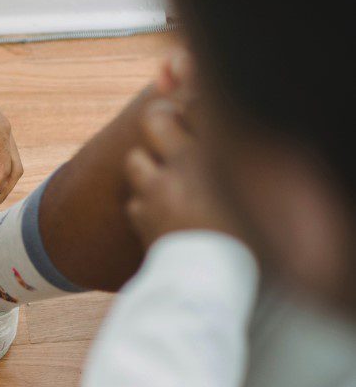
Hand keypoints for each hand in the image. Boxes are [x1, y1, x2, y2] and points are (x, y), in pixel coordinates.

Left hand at [124, 98, 238, 247]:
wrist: (220, 279)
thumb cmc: (250, 239)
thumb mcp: (253, 196)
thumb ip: (233, 168)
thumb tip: (227, 147)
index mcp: (218, 151)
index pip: (196, 106)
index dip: (192, 109)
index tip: (195, 117)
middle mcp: (185, 163)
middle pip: (154, 119)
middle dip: (157, 120)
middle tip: (164, 128)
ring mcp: (159, 189)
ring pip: (134, 159)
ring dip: (144, 167)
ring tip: (162, 180)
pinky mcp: (143, 216)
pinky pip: (134, 202)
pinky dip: (144, 207)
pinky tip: (159, 216)